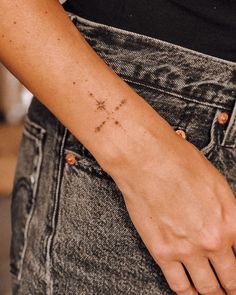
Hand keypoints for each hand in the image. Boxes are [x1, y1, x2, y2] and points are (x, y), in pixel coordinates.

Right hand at [106, 125, 235, 294]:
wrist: (147, 159)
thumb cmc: (178, 161)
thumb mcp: (215, 182)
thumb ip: (226, 210)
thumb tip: (226, 224)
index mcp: (231, 219)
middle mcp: (213, 239)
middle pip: (232, 279)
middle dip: (232, 287)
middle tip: (230, 288)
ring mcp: (188, 249)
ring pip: (208, 287)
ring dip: (213, 293)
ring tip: (214, 293)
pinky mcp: (162, 251)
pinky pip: (179, 285)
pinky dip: (188, 293)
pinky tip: (191, 292)